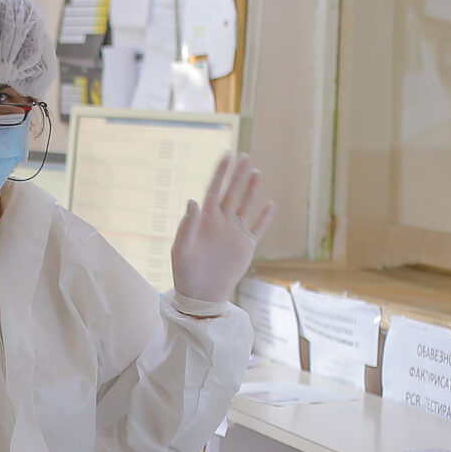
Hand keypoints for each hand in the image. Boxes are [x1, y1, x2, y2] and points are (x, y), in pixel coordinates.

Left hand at [169, 154, 273, 304]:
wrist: (200, 296)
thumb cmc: (185, 273)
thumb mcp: (181, 249)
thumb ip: (187, 226)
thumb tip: (193, 201)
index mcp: (205, 221)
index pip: (214, 190)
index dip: (220, 173)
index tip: (227, 155)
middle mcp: (221, 223)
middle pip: (232, 193)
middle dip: (238, 175)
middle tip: (244, 157)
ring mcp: (234, 234)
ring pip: (246, 206)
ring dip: (251, 190)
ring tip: (256, 172)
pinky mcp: (246, 247)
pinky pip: (257, 229)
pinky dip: (264, 217)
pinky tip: (269, 204)